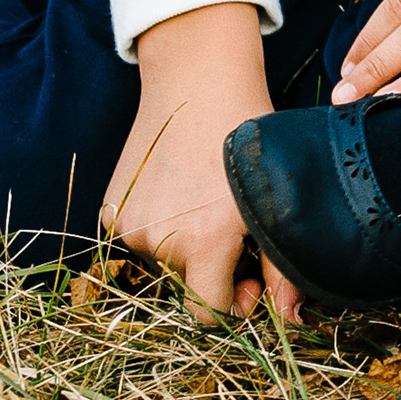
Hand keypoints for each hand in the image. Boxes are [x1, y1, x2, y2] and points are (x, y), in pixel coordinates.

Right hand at [108, 4, 296, 320]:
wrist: (199, 81)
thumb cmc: (250, 135)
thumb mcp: (277, 198)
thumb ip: (281, 266)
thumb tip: (290, 318)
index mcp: (203, 241)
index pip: (207, 313)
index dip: (232, 304)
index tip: (248, 278)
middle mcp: (160, 239)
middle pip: (187, 283)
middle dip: (212, 267)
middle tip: (233, 224)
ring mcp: (130, 224)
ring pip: (164, 258)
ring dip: (185, 241)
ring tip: (206, 193)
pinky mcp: (110, 209)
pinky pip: (141, 235)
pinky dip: (160, 222)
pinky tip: (179, 185)